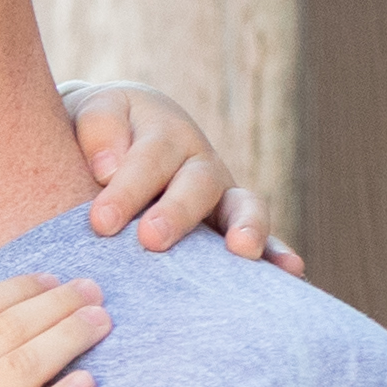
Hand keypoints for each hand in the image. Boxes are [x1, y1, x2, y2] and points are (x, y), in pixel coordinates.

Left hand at [64, 86, 306, 273]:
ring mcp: (222, 198)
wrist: (122, 137)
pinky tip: (290, 272)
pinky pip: (263, 240)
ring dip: (246, 227)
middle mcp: (200, 165)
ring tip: (242, 250)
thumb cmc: (103, 135)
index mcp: (165, 136)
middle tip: (151, 238)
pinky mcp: (233, 229)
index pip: (150, 159)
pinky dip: (277, 254)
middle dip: (177, 212)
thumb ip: (99, 131)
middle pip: (197, 184)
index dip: (128, 189)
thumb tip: (107, 168)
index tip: (101, 220)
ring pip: (242, 207)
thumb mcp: (95, 115)